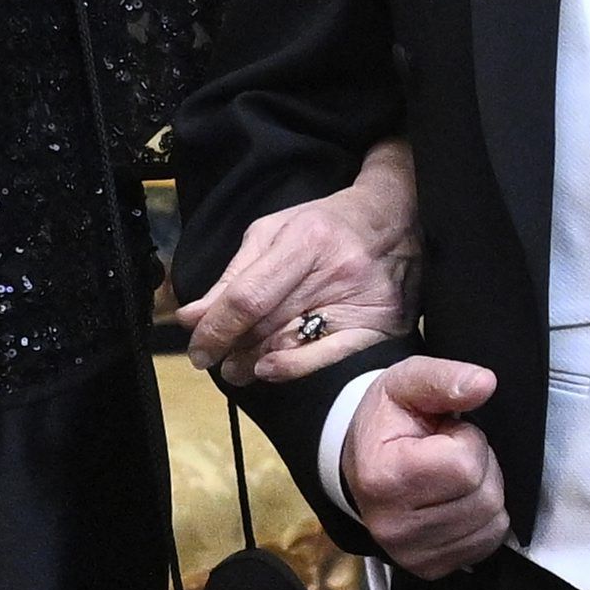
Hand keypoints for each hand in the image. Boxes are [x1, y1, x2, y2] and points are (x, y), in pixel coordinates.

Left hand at [185, 140, 419, 381]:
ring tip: (237, 366)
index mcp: (306, 240)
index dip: (215, 328)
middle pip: (268, 324)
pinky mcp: (380, 325)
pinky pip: (330, 357)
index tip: (198, 347)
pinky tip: (270, 369)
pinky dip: (294, 367)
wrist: (396, 220)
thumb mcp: (273, 232)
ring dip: (254, 361)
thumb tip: (192, 317)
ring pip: (293, 342)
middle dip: (230, 346)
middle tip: (213, 358)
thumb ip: (234, 275)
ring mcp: (362, 300)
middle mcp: (337, 271)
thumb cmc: (327, 224)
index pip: (249, 297)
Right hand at [337, 354, 508, 575]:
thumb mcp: (407, 384)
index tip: (442, 434)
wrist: (361, 460)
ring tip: (451, 478)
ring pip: (493, 523)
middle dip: (480, 468)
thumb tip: (485, 383)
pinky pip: (487, 544)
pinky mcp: (429, 569)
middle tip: (449, 456)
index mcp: (384, 478)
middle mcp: (393, 526)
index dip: (466, 440)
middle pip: (485, 497)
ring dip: (484, 494)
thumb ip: (444, 379)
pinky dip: (483, 520)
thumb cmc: (387, 421)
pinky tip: (456, 502)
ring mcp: (411, 554)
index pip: (466, 464)